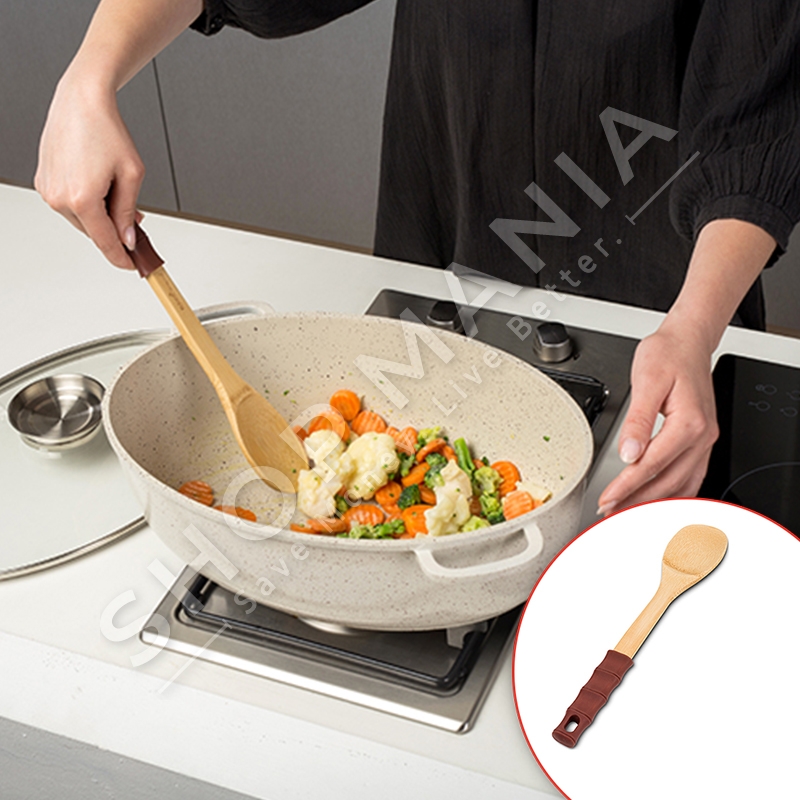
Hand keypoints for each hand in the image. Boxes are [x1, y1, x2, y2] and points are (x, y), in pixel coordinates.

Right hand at [35, 68, 143, 269]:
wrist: (82, 101)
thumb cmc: (106, 131)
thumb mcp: (132, 175)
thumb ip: (129, 213)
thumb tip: (129, 239)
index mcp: (82, 199)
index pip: (106, 242)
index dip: (122, 258)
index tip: (133, 266)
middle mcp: (59, 198)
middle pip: (94, 232)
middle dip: (115, 230)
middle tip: (136, 222)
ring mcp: (48, 190)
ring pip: (82, 220)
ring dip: (101, 216)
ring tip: (116, 192)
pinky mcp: (44, 182)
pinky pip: (70, 205)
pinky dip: (87, 203)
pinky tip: (98, 184)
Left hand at [597, 319, 718, 514]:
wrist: (688, 342)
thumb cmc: (668, 355)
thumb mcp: (646, 381)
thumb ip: (638, 421)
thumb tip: (629, 453)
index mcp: (689, 424)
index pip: (651, 465)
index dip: (626, 486)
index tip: (606, 499)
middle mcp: (702, 437)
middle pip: (667, 482)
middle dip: (636, 502)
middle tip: (610, 513)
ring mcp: (705, 442)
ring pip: (681, 485)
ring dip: (653, 503)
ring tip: (626, 513)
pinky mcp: (701, 443)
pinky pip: (690, 478)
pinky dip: (672, 495)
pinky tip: (656, 502)